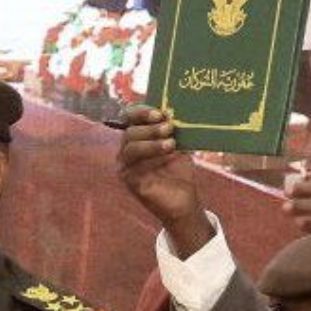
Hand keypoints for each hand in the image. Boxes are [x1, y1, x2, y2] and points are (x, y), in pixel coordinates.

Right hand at [115, 105, 214, 251]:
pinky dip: (152, 160)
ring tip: (171, 143)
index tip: (160, 113)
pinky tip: (168, 158)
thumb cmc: (179, 171)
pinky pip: (134, 167)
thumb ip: (172, 129)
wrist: (184, 200)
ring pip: (130, 148)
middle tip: (169, 127)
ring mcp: (126, 167)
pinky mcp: (129, 181)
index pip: (130, 118)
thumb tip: (174, 110)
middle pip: (129, 132)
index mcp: (137, 137)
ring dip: (151, 143)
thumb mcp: (178, 145)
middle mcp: (127, 150)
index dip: (141, 112)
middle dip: (150, 128)